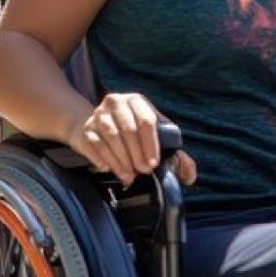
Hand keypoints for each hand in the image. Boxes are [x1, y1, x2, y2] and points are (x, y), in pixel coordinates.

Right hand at [68, 93, 197, 187]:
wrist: (94, 125)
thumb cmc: (131, 133)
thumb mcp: (153, 137)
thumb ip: (175, 155)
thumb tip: (190, 176)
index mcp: (136, 101)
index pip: (147, 120)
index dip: (151, 144)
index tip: (154, 163)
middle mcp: (116, 103)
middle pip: (129, 129)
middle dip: (137, 154)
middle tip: (142, 171)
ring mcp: (98, 114)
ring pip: (111, 137)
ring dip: (121, 160)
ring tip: (129, 175)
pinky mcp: (85, 128)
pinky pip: (95, 145)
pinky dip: (104, 159)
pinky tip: (109, 169)